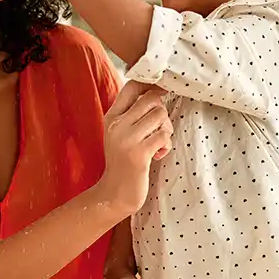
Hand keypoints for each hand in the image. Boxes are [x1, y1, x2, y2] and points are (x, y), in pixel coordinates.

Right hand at [97, 80, 172, 214]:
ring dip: (166, 129)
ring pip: (160, 115)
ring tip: (158, 142)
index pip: (131, 87)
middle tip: (159, 129)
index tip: (162, 91)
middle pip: (151, 99)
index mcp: (111, 117)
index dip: (151, 84)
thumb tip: (156, 90)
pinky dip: (166, 144)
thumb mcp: (121, 133)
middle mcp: (116, 124)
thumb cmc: (124, 162)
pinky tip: (158, 154)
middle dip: (162, 112)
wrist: (115, 193)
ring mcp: (126, 139)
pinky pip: (164, 135)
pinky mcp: (138, 153)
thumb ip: (132, 114)